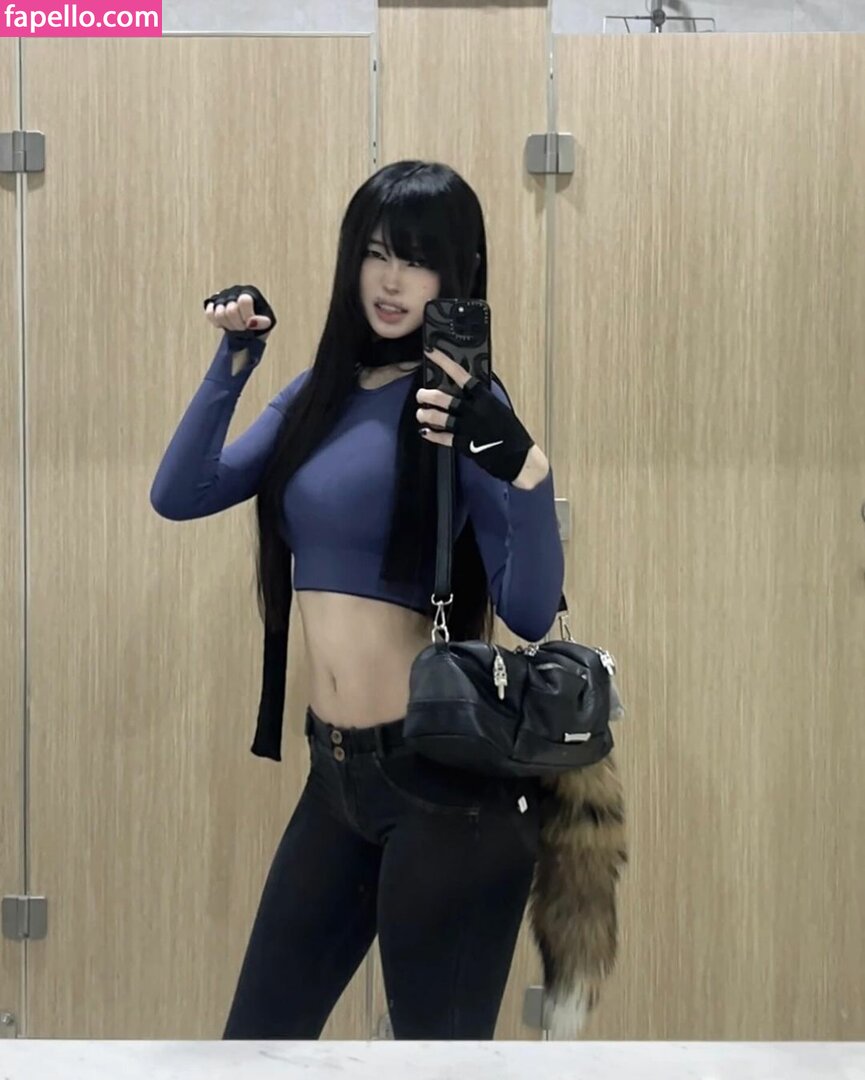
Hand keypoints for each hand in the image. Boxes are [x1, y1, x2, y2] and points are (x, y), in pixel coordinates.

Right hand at [203, 285, 276, 348]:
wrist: (248, 325)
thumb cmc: (259, 323)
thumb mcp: (267, 323)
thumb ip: (262, 322)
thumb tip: (250, 323)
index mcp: (251, 292)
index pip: (244, 301)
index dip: (246, 316)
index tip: (250, 325)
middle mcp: (235, 291)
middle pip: (231, 310)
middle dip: (237, 325)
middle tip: (242, 329)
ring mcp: (223, 296)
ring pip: (219, 313)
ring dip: (228, 325)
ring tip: (235, 327)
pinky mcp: (213, 303)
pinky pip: (209, 313)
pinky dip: (217, 322)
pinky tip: (225, 325)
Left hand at [415, 348, 536, 483]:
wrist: (520, 458)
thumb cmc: (511, 433)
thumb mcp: (498, 410)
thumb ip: (480, 401)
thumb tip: (463, 393)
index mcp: (485, 398)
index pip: (461, 375)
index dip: (444, 362)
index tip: (431, 352)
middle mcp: (475, 411)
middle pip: (443, 398)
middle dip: (427, 395)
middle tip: (421, 395)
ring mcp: (468, 428)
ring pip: (439, 418)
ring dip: (425, 415)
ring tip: (420, 414)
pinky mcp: (465, 445)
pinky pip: (443, 438)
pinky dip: (432, 435)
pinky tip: (425, 432)